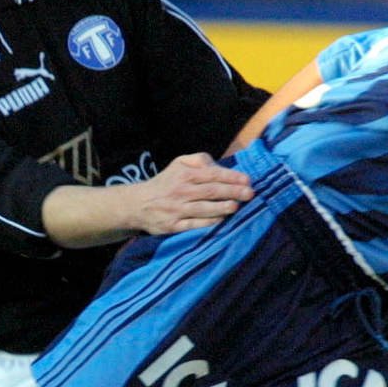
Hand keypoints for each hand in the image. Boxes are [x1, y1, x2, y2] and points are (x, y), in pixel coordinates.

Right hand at [130, 153, 252, 234]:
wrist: (138, 204)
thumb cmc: (166, 183)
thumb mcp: (178, 164)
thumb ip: (199, 160)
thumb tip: (218, 165)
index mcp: (184, 174)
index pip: (212, 174)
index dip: (231, 177)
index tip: (247, 180)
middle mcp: (181, 191)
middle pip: (211, 191)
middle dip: (232, 192)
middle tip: (250, 194)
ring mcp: (176, 210)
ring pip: (203, 208)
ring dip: (222, 207)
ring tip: (237, 206)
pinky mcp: (173, 226)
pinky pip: (193, 224)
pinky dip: (208, 222)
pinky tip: (221, 220)